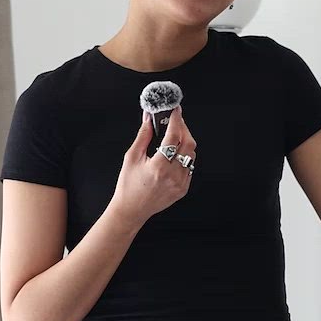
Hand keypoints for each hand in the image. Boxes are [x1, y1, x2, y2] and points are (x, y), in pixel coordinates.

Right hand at [111, 105, 195, 228]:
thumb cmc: (128, 186)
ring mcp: (180, 183)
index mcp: (159, 166)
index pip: (174, 136)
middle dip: (183, 129)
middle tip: (175, 121)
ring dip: (185, 142)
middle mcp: (173, 175)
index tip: (175, 111)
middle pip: (189, 144)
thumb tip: (149, 118)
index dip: (176, 120)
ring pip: (191, 155)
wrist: (131, 209)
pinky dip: (184, 157)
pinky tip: (174, 154)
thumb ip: (143, 135)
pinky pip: (189, 167)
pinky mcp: (183, 189)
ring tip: (174, 137)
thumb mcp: (132, 157)